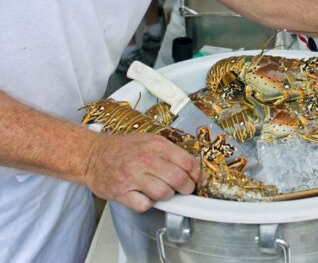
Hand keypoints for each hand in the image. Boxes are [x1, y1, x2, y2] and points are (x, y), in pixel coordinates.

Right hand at [83, 132, 200, 211]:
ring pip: (164, 193)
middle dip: (186, 188)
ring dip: (167, 195)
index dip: (197, 175)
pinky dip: (148, 203)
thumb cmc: (122, 148)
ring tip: (162, 190)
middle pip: (179, 179)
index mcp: (156, 145)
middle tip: (184, 189)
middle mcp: (146, 159)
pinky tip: (145, 195)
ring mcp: (133, 176)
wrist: (93, 155)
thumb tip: (192, 167)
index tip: (197, 180)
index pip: (188, 162)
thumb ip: (170, 152)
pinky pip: (145, 205)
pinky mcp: (121, 192)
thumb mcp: (150, 140)